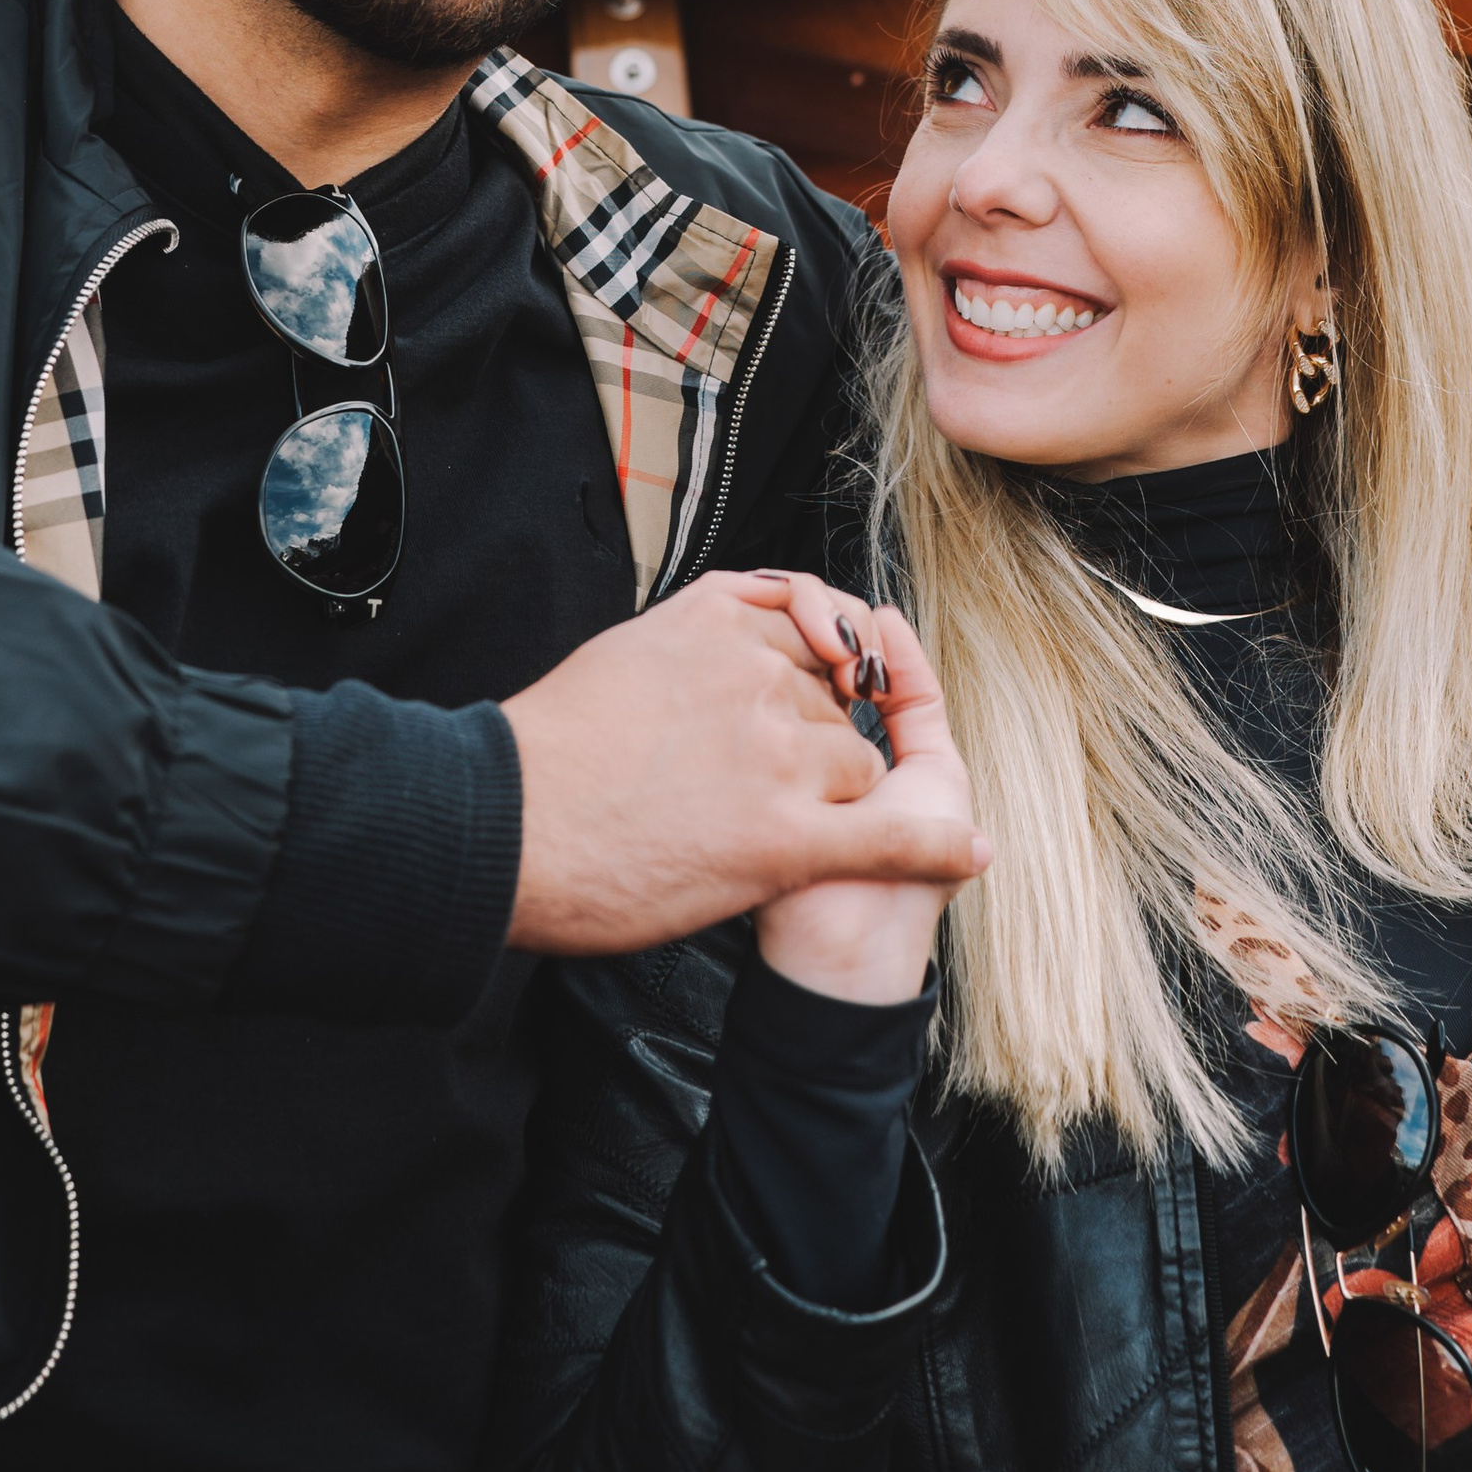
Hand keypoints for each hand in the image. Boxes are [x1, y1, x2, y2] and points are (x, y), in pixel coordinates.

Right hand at [501, 570, 987, 953]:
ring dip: (829, 799)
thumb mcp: (627, 650)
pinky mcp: (783, 838)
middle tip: (745, 786)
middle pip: (830, 703)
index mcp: (718, 618)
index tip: (817, 689)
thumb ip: (699, 639)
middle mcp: (758, 673)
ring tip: (760, 829)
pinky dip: (933, 846)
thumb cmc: (550, 754)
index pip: (809, 627)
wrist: (507, 830)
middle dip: (808, 744)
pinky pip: (887, 834)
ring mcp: (777, 755)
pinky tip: (965, 853)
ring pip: (854, 765)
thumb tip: (740, 636)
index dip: (816, 668)